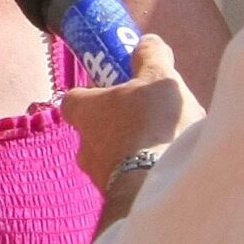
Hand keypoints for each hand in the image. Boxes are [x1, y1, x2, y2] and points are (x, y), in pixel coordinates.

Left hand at [60, 32, 205, 194]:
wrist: (161, 185)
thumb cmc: (153, 123)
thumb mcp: (157, 78)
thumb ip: (150, 56)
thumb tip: (145, 42)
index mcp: (86, 112)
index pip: (74, 100)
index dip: (92, 94)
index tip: (115, 91)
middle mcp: (85, 147)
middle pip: (96, 132)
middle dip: (118, 127)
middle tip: (149, 120)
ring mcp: (100, 178)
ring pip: (113, 160)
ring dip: (133, 154)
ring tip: (166, 148)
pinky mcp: (119, 201)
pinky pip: (129, 183)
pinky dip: (144, 176)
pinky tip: (170, 170)